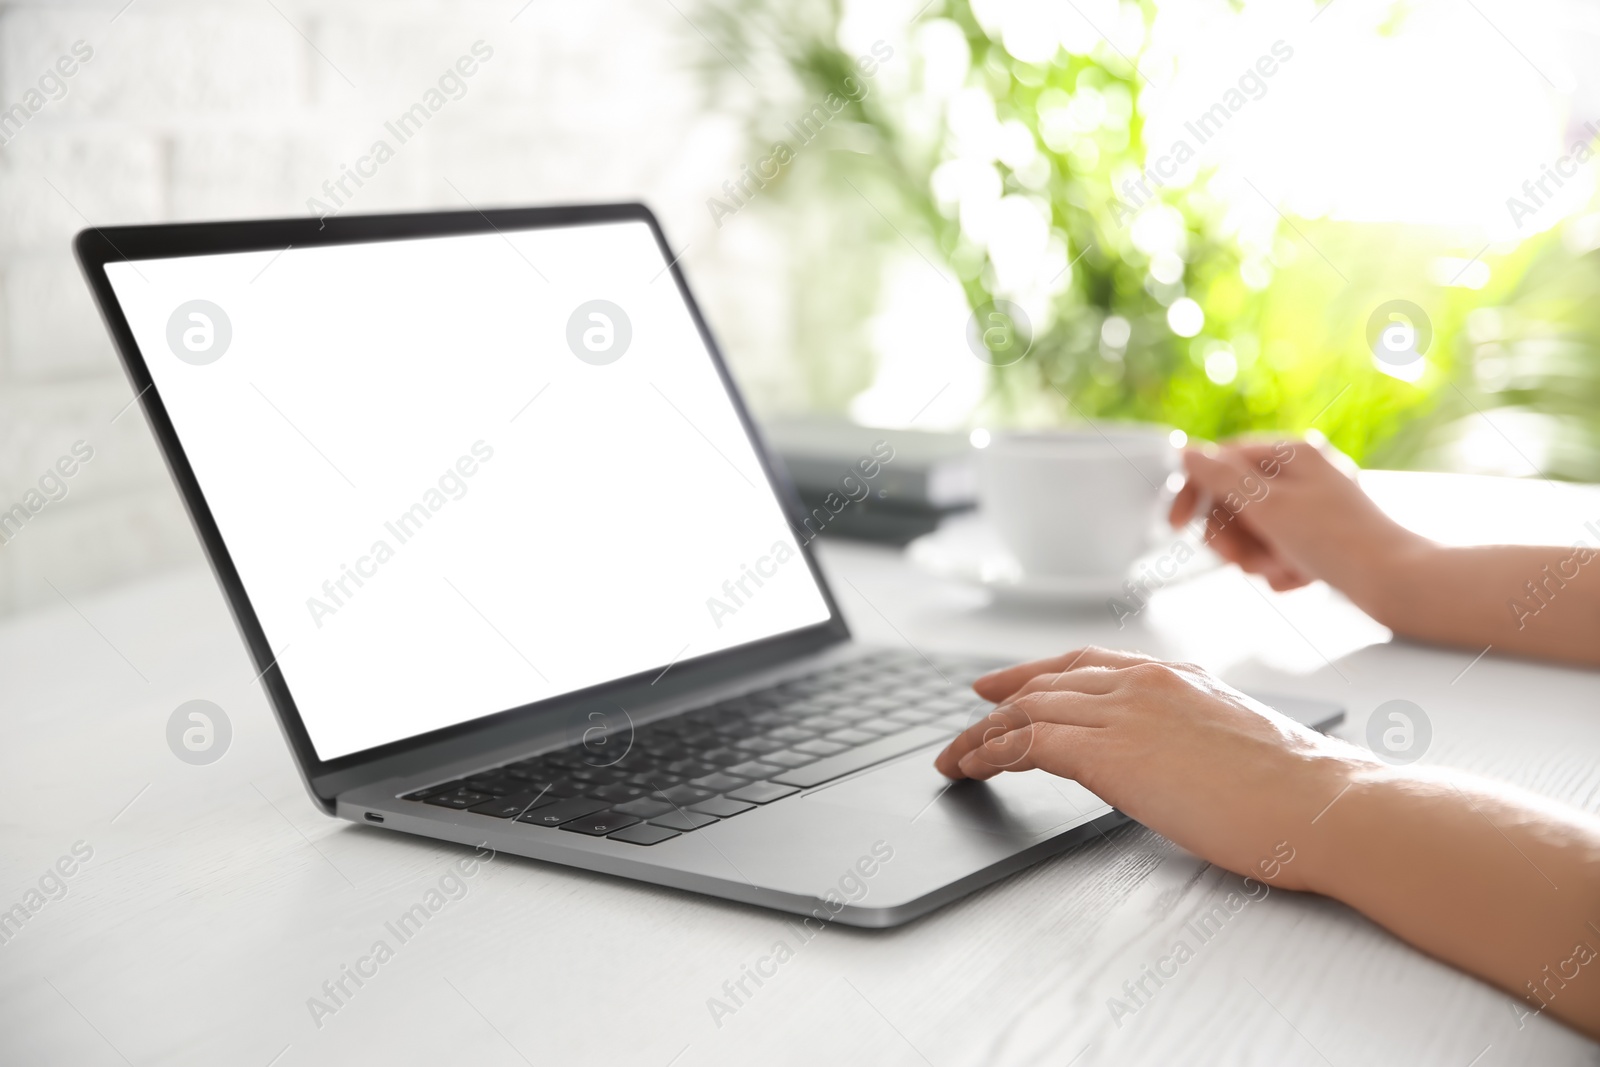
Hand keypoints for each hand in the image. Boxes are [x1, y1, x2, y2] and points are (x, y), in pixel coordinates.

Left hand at [933, 647, 1382, 890]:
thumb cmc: (1299, 789)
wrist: (1323, 803)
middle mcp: (1143, 682)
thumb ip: (1192, 733)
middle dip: (999, 703)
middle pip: (1046, 682)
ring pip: (1027, 711)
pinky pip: (1025, 744)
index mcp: (1175, 675)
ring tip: (955, 759)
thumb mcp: (1235, 741)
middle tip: (967, 721)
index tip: (1005, 685)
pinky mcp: (1107, 752)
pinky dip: (989, 754)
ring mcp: (1123, 712)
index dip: (1036, 673)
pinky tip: (972, 769)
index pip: (1086, 662)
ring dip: (981, 736)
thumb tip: (1174, 757)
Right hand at [1168, 438, 1424, 594]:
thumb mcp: (1268, 507)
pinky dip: (1280, 566)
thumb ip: (1221, 478)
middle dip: (1233, 535)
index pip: (1222, 462)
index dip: (1194, 493)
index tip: (1175, 525)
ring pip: (1253, 528)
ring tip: (1279, 570)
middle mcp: (1302, 472)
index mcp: (1291, 453)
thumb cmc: (1338, 542)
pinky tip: (1299, 577)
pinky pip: (1277, 547)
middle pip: (1235, 499)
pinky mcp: (1319, 534)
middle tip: (1242, 560)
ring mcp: (1311, 504)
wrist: (1395, 583)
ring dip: (1256, 556)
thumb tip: (1186, 452)